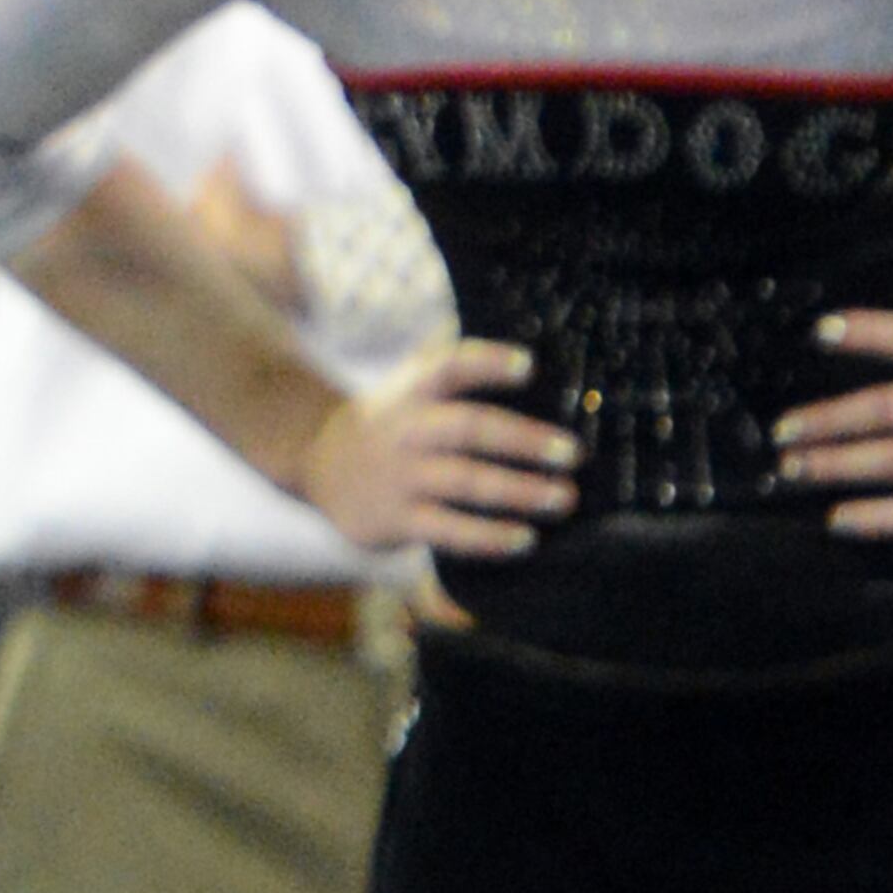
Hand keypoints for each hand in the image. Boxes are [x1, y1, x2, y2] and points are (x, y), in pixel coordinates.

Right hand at [307, 335, 576, 560]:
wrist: (318, 463)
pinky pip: (449, 531)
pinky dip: (489, 536)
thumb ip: (455, 367)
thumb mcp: (409, 383)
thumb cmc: (390, 421)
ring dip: (520, 491)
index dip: (488, 363)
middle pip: (470, 428)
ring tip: (564, 497)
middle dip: (524, 440)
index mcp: (413, 390)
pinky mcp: (398, 519)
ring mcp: (402, 477)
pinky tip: (525, 539)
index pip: (450, 366)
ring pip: (466, 482)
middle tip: (573, 452)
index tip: (529, 365)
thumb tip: (531, 354)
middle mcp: (407, 429)